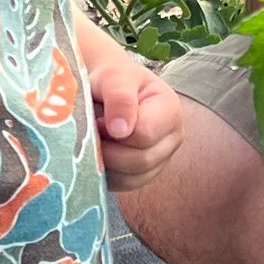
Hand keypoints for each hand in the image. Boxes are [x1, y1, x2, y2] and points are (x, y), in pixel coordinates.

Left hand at [91, 53, 184, 190]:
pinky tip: (96, 156)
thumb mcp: (115, 77)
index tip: (97, 119)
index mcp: (170, 111)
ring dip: (105, 164)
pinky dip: (105, 175)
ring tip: (93, 142)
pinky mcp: (143, 174)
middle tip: (91, 133)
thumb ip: (120, 98)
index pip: (145, 134)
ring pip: (133, 178)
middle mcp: (172, 139)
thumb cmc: (111, 79)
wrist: (106, 87)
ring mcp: (160, 159)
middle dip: (109, 150)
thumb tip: (120, 131)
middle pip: (142, 160)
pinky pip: (124, 185)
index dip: (115, 131)